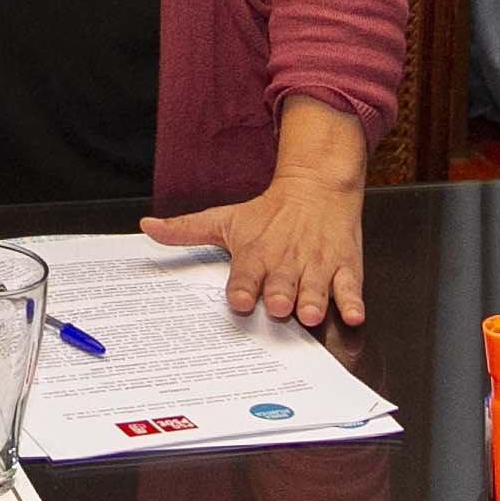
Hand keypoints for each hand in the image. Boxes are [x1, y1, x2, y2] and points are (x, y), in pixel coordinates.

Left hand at [140, 97, 372, 328]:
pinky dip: (352, 302)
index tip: (239, 300)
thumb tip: (146, 227)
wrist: (316, 186)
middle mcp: (286, 261)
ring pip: (316, 288)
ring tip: (310, 312)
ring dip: (313, 301)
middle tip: (278, 305)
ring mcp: (316, 265)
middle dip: (280, 295)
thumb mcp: (224, 218)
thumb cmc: (267, 213)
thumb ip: (186, 230)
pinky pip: (350, 288)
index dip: (242, 288)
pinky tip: (352, 314)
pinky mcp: (344, 267)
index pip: (246, 275)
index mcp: (256, 253)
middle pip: (282, 284)